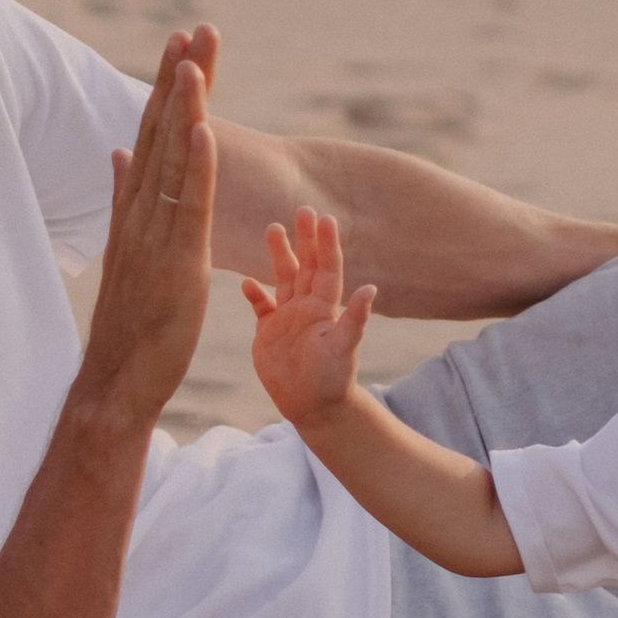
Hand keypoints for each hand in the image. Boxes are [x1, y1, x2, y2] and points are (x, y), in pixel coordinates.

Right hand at [76, 28, 216, 429]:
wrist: (116, 381)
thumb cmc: (131, 323)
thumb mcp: (131, 250)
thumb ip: (125, 200)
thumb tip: (120, 154)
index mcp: (134, 210)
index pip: (152, 137)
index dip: (167, 91)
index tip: (181, 47)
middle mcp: (140, 214)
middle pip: (161, 134)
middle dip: (178, 81)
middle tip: (194, 29)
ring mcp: (154, 235)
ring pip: (172, 159)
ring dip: (186, 106)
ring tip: (194, 57)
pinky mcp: (175, 261)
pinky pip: (186, 203)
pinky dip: (194, 163)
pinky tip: (203, 126)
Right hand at [244, 205, 377, 425]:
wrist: (313, 407)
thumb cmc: (332, 380)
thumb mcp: (343, 348)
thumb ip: (354, 319)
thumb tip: (371, 289)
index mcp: (324, 308)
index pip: (326, 268)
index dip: (326, 243)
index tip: (324, 218)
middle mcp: (306, 308)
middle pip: (305, 265)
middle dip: (304, 238)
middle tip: (302, 209)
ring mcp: (287, 318)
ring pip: (283, 278)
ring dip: (279, 255)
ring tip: (273, 228)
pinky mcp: (269, 333)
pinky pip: (261, 307)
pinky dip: (255, 294)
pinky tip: (247, 281)